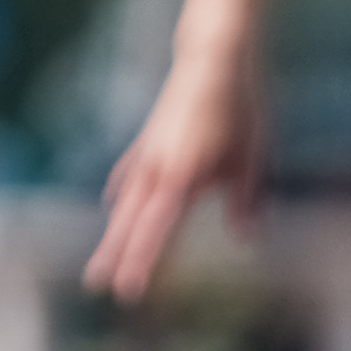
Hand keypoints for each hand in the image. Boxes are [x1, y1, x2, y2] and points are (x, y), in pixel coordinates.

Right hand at [87, 38, 266, 301]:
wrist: (215, 59)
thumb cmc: (241, 107)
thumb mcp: (253, 157)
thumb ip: (248, 200)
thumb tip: (247, 240)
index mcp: (180, 177)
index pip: (156, 231)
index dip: (143, 263)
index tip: (129, 291)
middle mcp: (156, 169)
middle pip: (129, 222)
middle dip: (115, 255)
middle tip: (97, 287)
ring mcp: (148, 153)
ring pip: (126, 202)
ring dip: (114, 232)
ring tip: (101, 258)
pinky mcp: (150, 140)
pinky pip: (129, 175)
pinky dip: (120, 194)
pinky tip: (112, 205)